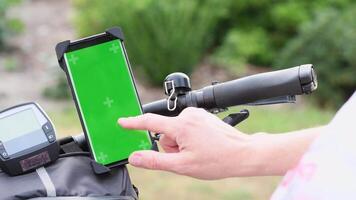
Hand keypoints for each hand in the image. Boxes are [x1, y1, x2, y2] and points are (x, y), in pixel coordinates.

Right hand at [118, 107, 250, 179]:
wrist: (243, 153)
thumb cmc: (217, 160)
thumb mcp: (182, 166)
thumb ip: (155, 161)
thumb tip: (135, 157)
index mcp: (181, 126)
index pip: (149, 122)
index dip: (133, 123)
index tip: (122, 122)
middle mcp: (188, 115)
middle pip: (165, 132)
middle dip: (171, 146)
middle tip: (187, 156)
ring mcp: (197, 114)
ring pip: (176, 130)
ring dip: (181, 142)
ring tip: (198, 151)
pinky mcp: (203, 116)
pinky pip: (187, 126)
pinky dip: (189, 137)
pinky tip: (203, 145)